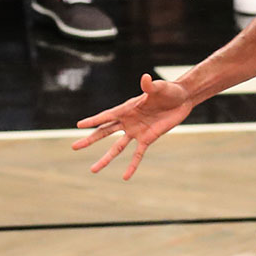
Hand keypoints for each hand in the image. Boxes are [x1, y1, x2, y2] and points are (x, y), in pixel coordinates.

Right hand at [71, 73, 192, 179]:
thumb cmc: (169, 90)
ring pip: (117, 147)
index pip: (107, 116)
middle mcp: (128, 121)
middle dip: (90, 140)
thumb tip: (146, 78)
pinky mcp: (148, 138)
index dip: (94, 120)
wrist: (182, 99)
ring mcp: (137, 131)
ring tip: (93, 170)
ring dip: (106, 158)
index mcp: (127, 108)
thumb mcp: (159, 87)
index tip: (79, 125)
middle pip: (105, 132)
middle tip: (74, 147)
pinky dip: (132, 165)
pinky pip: (138, 155)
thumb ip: (151, 86)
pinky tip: (125, 177)